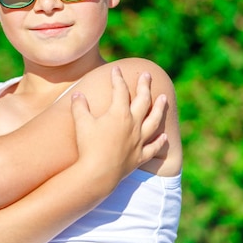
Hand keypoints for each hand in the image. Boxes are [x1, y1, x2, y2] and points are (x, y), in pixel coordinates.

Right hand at [70, 67, 167, 186]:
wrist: (98, 173)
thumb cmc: (88, 146)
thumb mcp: (81, 123)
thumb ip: (80, 106)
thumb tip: (78, 95)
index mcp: (119, 113)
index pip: (120, 90)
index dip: (118, 78)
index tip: (117, 69)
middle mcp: (133, 124)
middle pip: (143, 100)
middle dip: (145, 86)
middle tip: (148, 75)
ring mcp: (139, 140)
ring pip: (154, 121)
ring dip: (159, 108)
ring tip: (164, 98)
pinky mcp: (140, 156)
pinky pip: (154, 147)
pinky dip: (159, 141)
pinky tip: (164, 136)